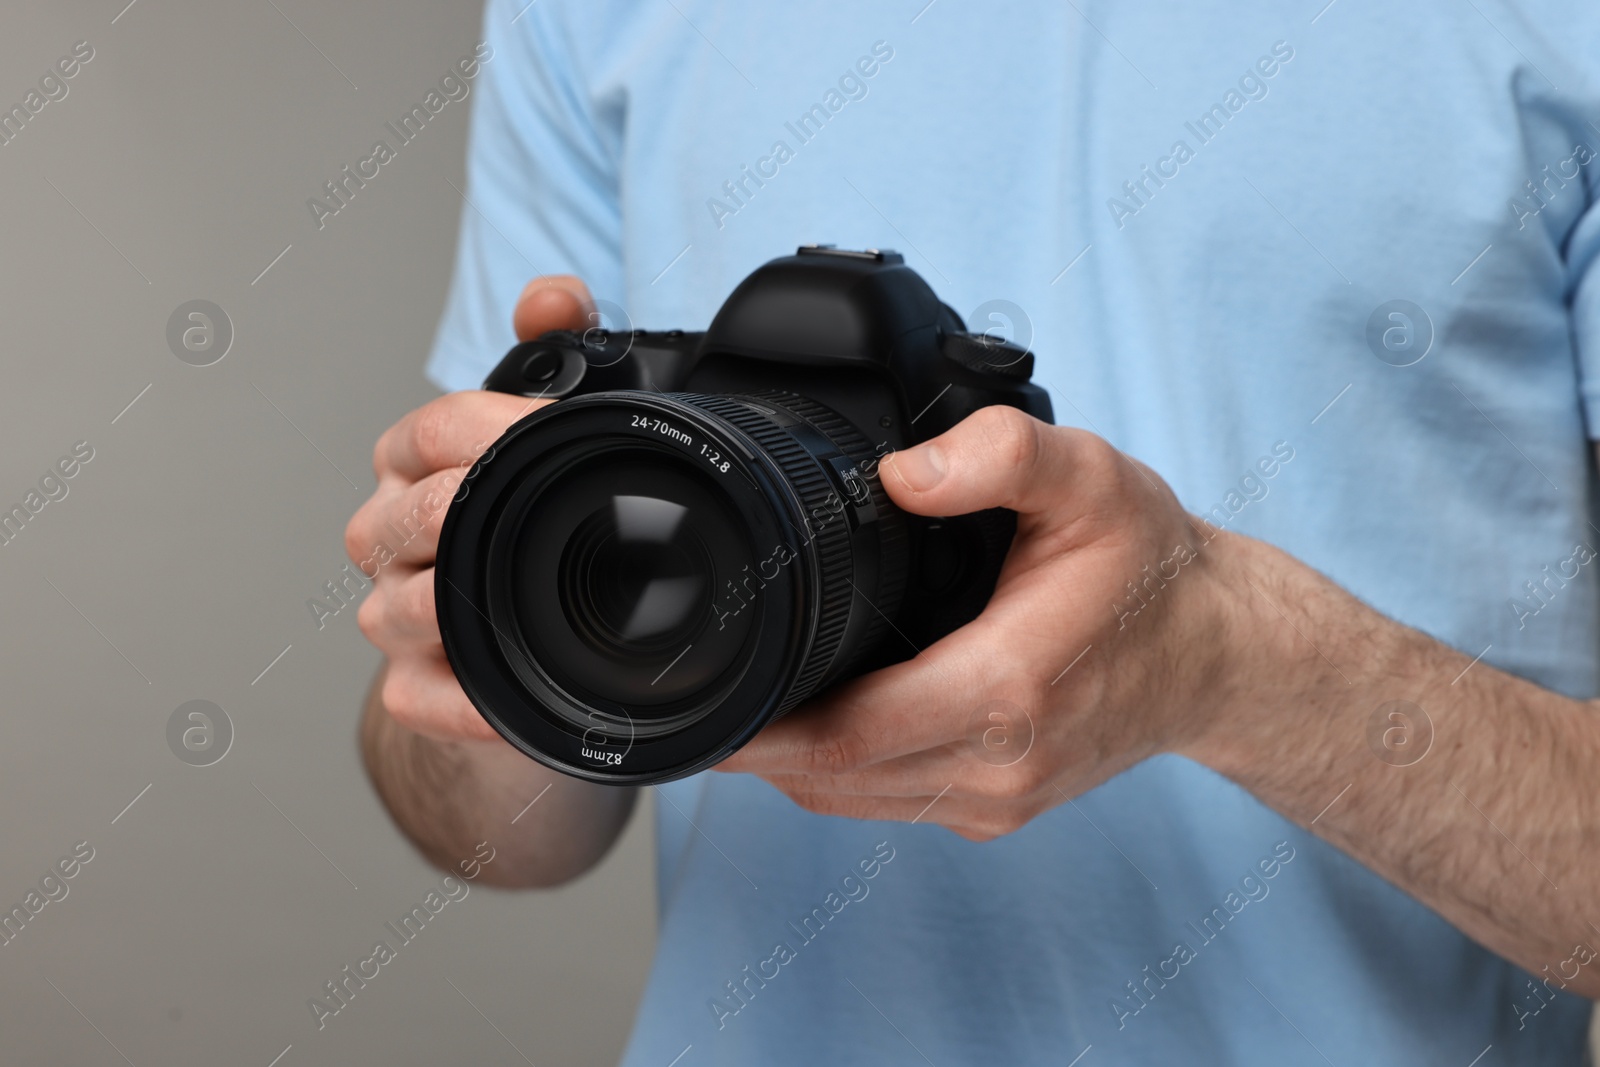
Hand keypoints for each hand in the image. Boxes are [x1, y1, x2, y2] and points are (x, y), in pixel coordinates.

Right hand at [347, 275, 594, 740]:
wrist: (528, 635)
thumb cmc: (535, 517)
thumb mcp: (547, 428)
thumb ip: (556, 344)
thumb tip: (552, 294)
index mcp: (412, 464)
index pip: (429, 431)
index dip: (496, 428)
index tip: (561, 434)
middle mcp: (386, 536)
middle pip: (409, 517)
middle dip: (480, 510)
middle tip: (557, 512)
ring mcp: (393, 615)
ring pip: (402, 608)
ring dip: (468, 602)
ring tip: (532, 591)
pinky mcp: (413, 690)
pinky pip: (420, 699)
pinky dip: (469, 700)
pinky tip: (520, 687)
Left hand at [716, 406, 1243, 840]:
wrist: (1219, 654)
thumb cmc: (1149, 569)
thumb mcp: (1089, 478)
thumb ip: (1000, 455)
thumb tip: (900, 474)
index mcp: (1004, 693)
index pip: (843, 735)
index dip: (757, 730)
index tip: (696, 703)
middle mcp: (997, 768)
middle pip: (829, 776)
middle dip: (751, 745)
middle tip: (690, 697)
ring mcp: (998, 802)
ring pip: (851, 798)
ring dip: (787, 762)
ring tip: (736, 709)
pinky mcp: (999, 812)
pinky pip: (888, 802)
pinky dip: (836, 771)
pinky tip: (814, 724)